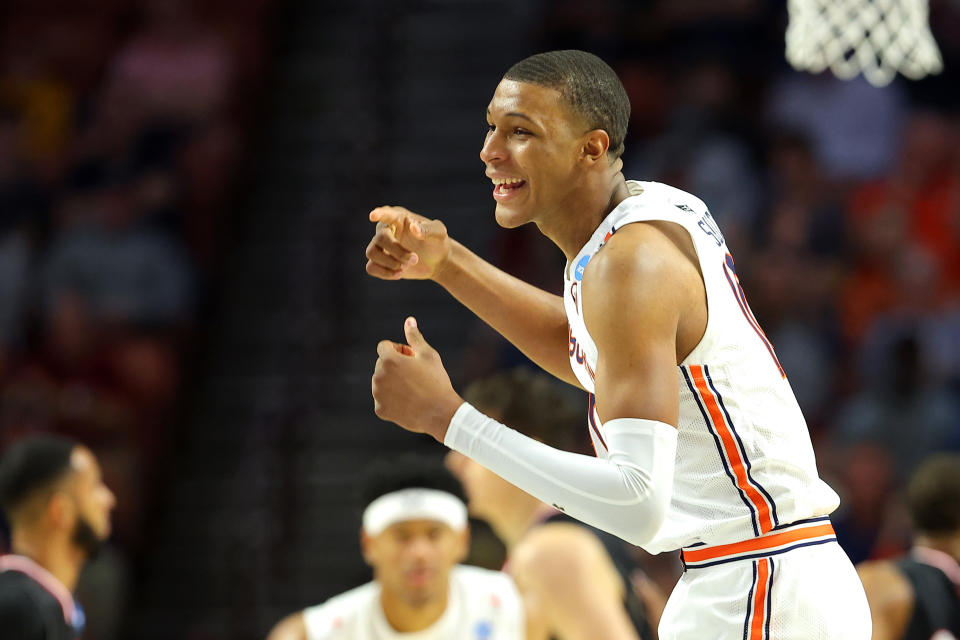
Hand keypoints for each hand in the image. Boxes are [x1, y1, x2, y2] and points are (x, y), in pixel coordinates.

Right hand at [365, 206, 450, 280]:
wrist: (437, 261)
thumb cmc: (437, 242)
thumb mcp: (439, 233)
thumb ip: (428, 229)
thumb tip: (413, 228)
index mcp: (399, 218)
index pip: (386, 214)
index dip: (379, 214)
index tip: (373, 216)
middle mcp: (386, 230)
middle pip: (379, 239)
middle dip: (397, 252)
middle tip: (415, 259)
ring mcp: (381, 246)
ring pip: (371, 253)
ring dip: (389, 263)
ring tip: (406, 266)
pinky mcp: (380, 262)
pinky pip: (371, 268)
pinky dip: (384, 273)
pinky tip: (399, 274)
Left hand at [372, 317, 463, 440]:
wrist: (440, 413)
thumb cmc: (436, 380)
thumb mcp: (428, 354)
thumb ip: (414, 337)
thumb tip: (409, 320)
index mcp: (388, 360)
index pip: (384, 346)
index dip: (399, 350)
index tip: (412, 358)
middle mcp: (378, 376)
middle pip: (382, 364)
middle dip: (395, 366)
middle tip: (416, 374)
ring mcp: (378, 394)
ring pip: (381, 382)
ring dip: (393, 382)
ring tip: (413, 389)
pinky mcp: (380, 409)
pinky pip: (383, 399)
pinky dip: (392, 399)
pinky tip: (408, 401)